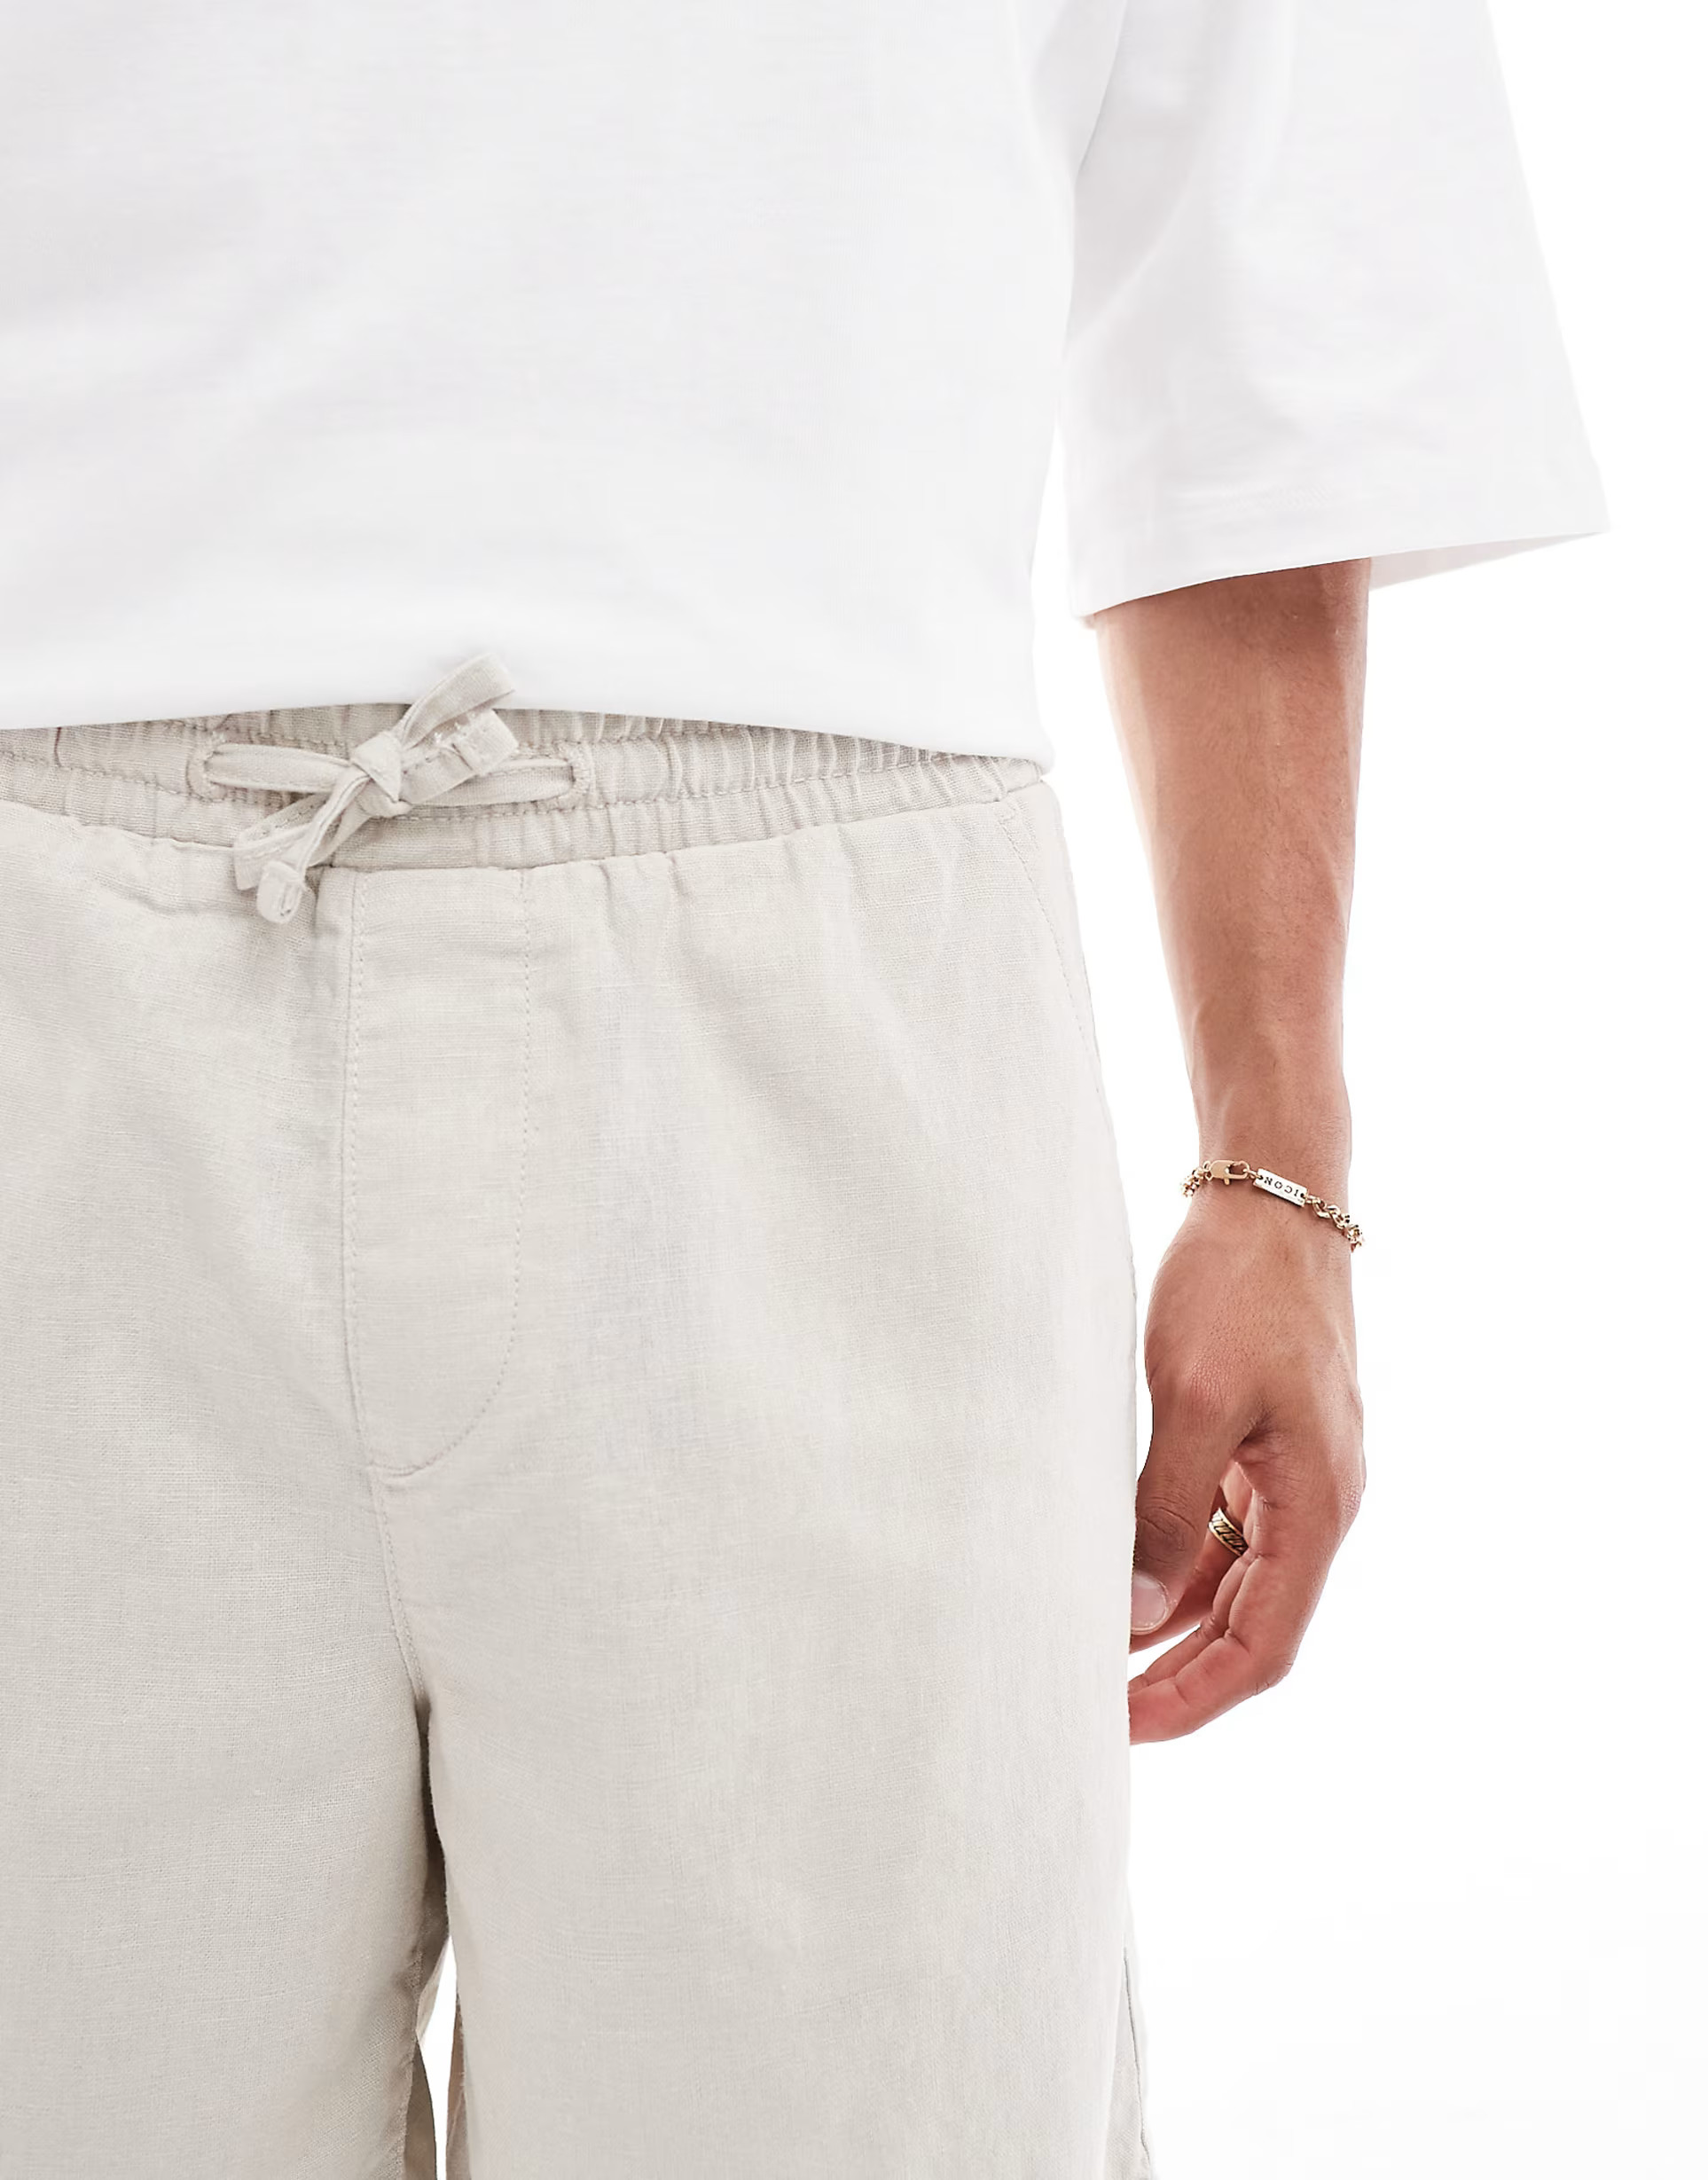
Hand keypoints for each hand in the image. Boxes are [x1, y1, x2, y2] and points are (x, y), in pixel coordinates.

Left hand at [1126, 1183, 1363, 1741]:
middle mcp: (1315, 1503)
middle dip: (1176, 1675)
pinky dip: (1171, 1562)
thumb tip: (1134, 1614)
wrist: (1272, 1198)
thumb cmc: (1238, 1289)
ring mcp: (1289, 1474)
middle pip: (1250, 1627)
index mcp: (1318, 1505)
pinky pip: (1219, 1529)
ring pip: (1231, 1581)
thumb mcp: (1191, 1400)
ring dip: (1169, 1623)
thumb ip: (1164, 1510)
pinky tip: (1113, 1577)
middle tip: (1090, 1709)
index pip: (1264, 1646)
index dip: (1194, 1698)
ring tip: (1090, 1654)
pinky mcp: (1260, 1443)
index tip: (1121, 1727)